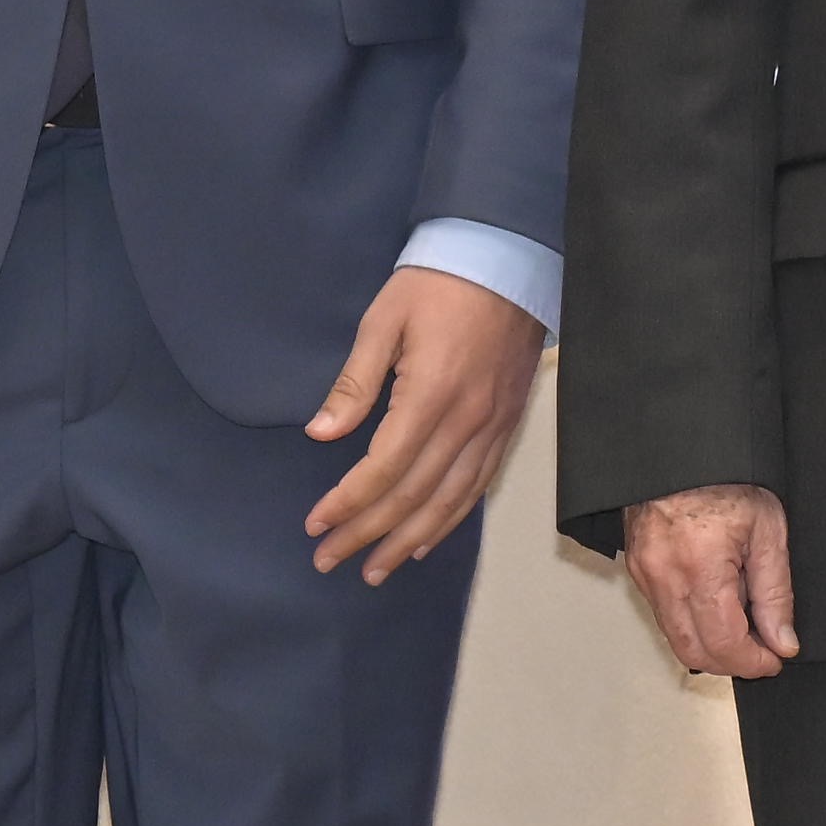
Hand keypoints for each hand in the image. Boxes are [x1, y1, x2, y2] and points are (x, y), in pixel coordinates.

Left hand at [304, 268, 542, 583]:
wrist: (508, 256)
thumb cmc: (437, 281)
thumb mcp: (383, 320)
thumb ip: (355, 382)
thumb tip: (321, 433)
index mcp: (431, 394)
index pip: (383, 469)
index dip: (347, 504)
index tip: (316, 525)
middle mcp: (467, 420)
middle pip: (413, 496)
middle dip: (367, 534)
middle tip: (330, 561)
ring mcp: (494, 426)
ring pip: (448, 502)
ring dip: (407, 540)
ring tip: (374, 569)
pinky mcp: (509, 424)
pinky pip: (478, 486)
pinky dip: (450, 520)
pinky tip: (425, 539)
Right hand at [625, 483, 797, 677]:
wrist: (683, 446)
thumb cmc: (726, 477)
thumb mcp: (767, 530)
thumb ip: (775, 592)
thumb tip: (782, 640)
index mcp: (700, 565)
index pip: (725, 643)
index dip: (754, 661)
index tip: (775, 658)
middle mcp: (664, 576)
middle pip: (694, 651)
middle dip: (731, 662)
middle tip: (762, 651)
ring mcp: (645, 574)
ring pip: (675, 638)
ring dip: (710, 646)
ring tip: (742, 626)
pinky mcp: (637, 569)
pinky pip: (664, 615)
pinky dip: (691, 624)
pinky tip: (716, 607)